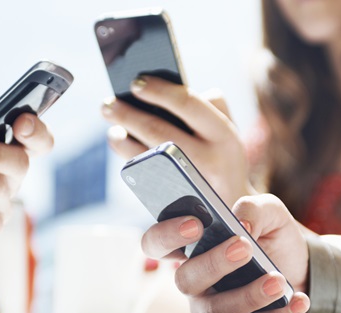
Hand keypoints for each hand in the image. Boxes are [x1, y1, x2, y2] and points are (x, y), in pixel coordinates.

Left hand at [101, 76, 252, 205]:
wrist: (232, 203)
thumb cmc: (222, 155)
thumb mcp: (226, 129)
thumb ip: (209, 103)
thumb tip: (167, 89)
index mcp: (223, 134)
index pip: (187, 103)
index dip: (158, 90)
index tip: (136, 82)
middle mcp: (208, 159)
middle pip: (158, 130)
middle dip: (127, 115)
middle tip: (107, 104)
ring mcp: (189, 182)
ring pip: (145, 155)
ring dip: (121, 137)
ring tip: (113, 125)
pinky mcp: (174, 198)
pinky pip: (143, 174)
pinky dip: (128, 156)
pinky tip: (122, 143)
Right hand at [141, 193, 310, 312]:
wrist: (301, 270)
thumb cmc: (273, 238)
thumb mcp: (270, 213)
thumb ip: (254, 208)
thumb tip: (241, 225)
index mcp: (191, 247)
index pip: (157, 242)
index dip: (167, 235)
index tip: (195, 225)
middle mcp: (193, 280)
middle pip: (185, 279)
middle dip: (213, 263)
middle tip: (243, 247)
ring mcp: (210, 310)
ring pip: (217, 310)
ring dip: (248, 296)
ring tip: (277, 280)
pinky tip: (297, 299)